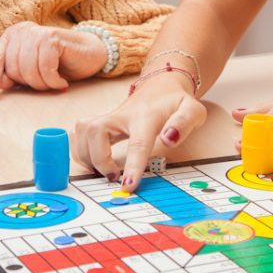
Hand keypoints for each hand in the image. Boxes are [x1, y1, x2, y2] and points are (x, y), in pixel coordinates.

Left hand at [0, 22, 107, 95]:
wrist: (89, 54)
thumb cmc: (59, 63)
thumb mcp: (32, 70)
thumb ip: (14, 75)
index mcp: (12, 35)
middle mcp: (22, 30)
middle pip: (13, 69)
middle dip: (29, 83)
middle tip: (45, 83)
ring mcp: (37, 32)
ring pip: (28, 71)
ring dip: (43, 84)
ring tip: (54, 83)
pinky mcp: (52, 38)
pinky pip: (45, 69)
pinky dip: (54, 81)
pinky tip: (62, 82)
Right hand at [72, 73, 205, 191]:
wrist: (161, 86)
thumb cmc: (176, 103)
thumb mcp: (193, 111)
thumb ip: (184, 124)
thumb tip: (168, 140)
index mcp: (146, 117)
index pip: (137, 143)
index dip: (131, 166)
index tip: (127, 185)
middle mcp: (121, 115)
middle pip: (96, 131)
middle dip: (99, 159)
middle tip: (114, 176)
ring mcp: (108, 117)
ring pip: (83, 131)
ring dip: (87, 156)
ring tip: (105, 171)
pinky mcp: (99, 121)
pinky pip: (79, 134)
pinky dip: (80, 151)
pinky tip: (94, 161)